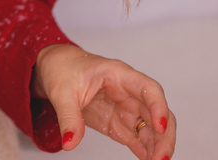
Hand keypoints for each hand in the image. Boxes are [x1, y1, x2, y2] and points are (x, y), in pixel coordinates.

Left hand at [34, 44, 174, 158]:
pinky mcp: (119, 123)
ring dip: (157, 146)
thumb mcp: (61, 92)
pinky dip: (146, 150)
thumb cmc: (62, 69)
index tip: (160, 127)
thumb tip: (70, 142)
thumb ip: (68, 117)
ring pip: (152, 128)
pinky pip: (138, 138)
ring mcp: (126, 108)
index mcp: (118, 75)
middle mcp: (128, 92)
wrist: (54, 67)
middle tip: (161, 158)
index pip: (148, 88)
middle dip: (163, 136)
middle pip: (156, 113)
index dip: (159, 106)